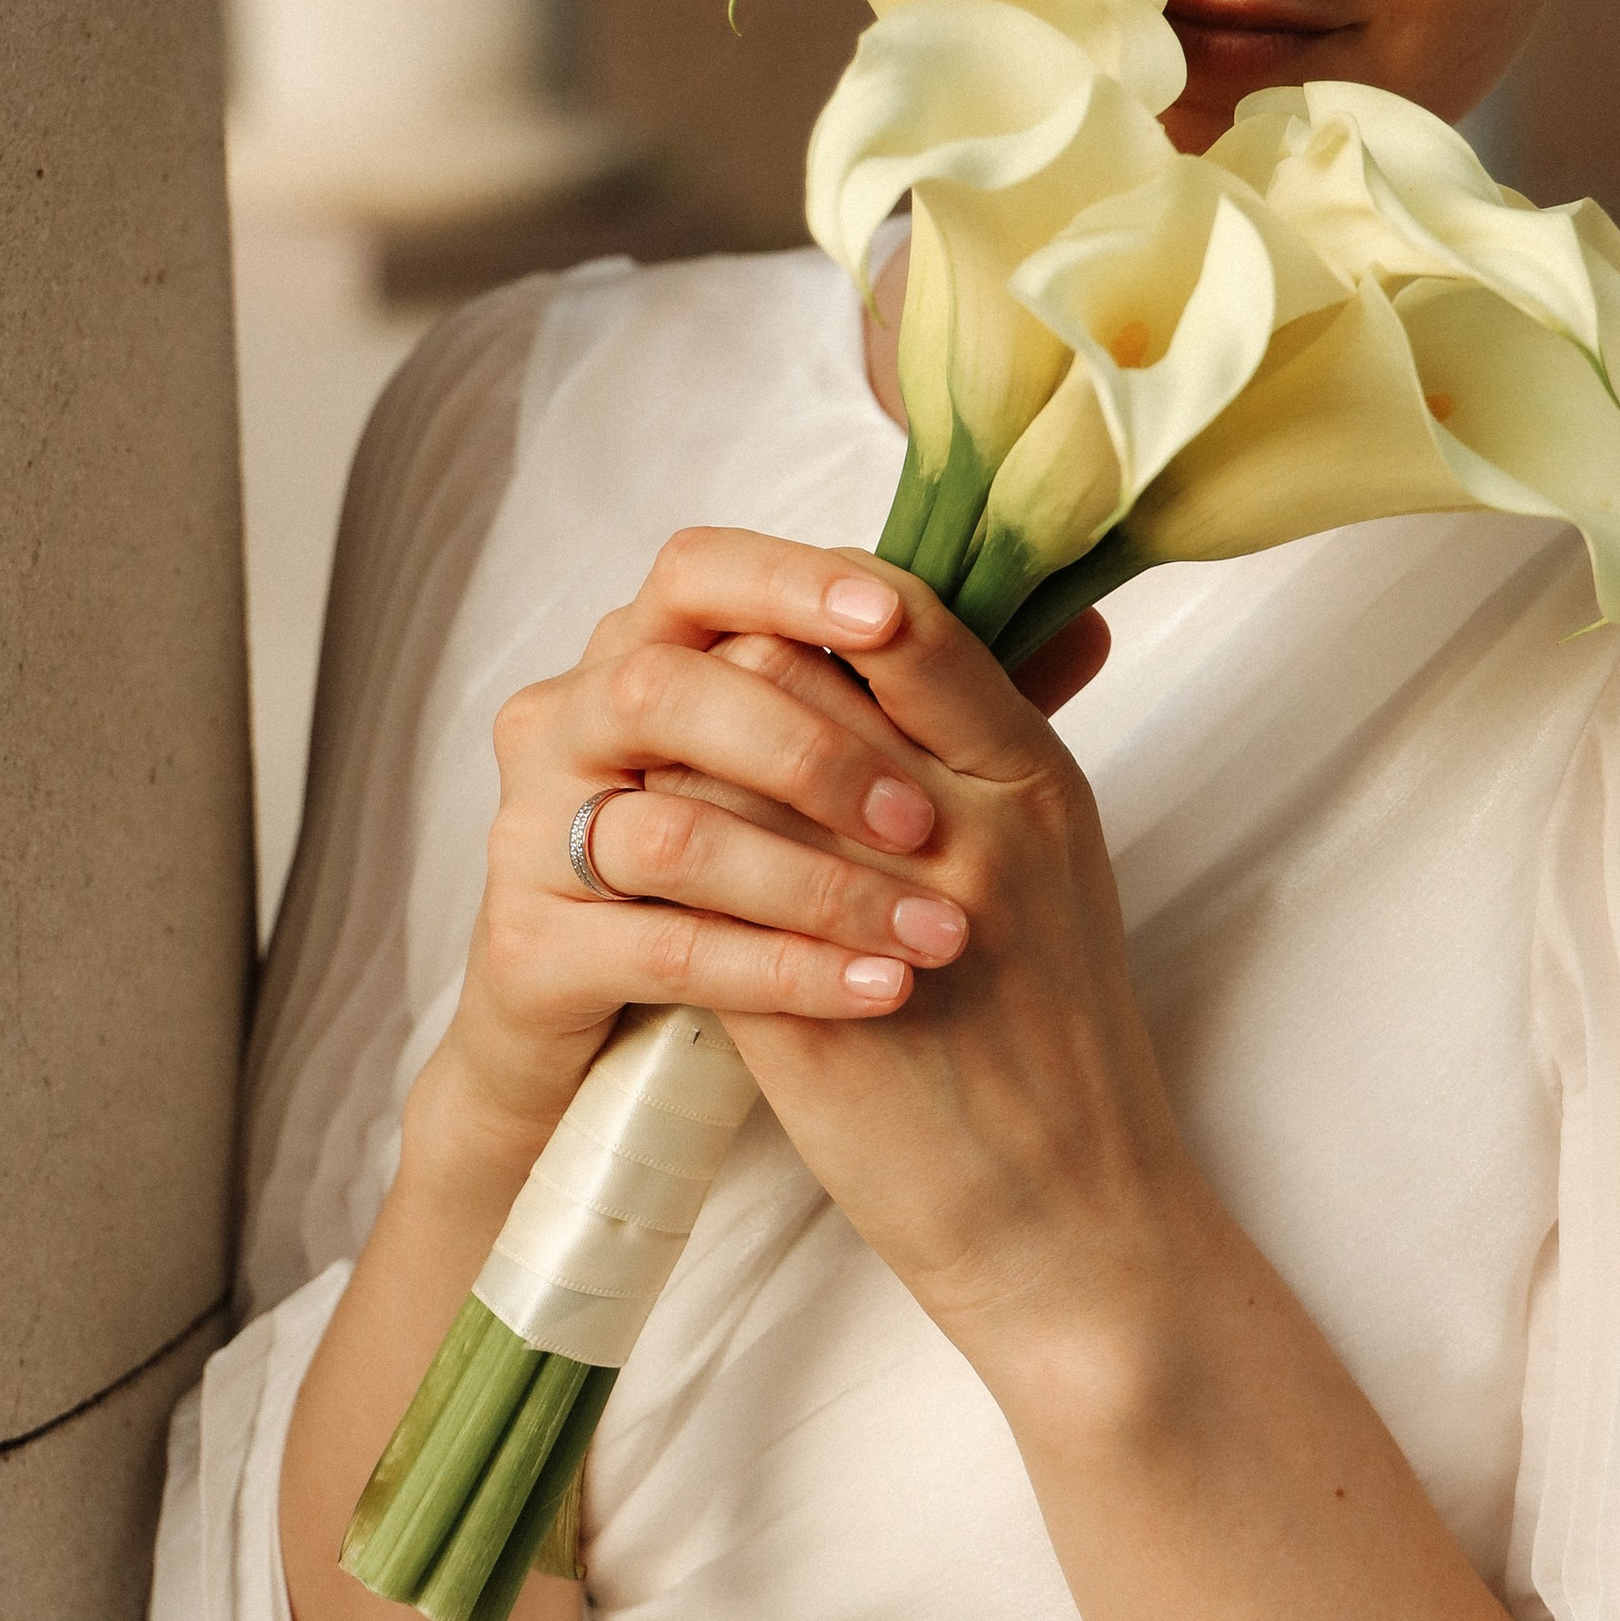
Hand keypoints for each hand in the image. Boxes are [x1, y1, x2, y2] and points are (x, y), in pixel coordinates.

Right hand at [428, 528, 1109, 1195]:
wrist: (623, 1048)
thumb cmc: (746, 881)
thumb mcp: (840, 782)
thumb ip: (934, 696)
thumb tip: (1089, 624)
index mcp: (642, 652)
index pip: (700, 571)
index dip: (793, 586)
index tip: (894, 618)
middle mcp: (568, 721)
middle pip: (664, 685)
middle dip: (810, 750)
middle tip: (928, 822)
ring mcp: (532, 833)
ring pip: (671, 828)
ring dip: (818, 883)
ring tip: (934, 935)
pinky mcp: (531, 948)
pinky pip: (661, 948)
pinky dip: (781, 970)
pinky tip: (877, 994)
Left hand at [698, 569, 1210, 1403]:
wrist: (1070, 1214)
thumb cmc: (1056, 1028)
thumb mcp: (1050, 856)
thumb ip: (977, 746)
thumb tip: (879, 634)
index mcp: (1031, 780)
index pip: (902, 620)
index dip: (820, 605)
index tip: (782, 626)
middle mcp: (966, 833)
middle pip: (787, 676)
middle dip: (721, 676)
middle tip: (688, 691)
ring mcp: (884, 921)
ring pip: (716, 774)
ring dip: (670, 763)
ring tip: (655, 772)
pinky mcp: (805, 1014)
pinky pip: (694, 899)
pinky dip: (658, 870)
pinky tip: (646, 874)